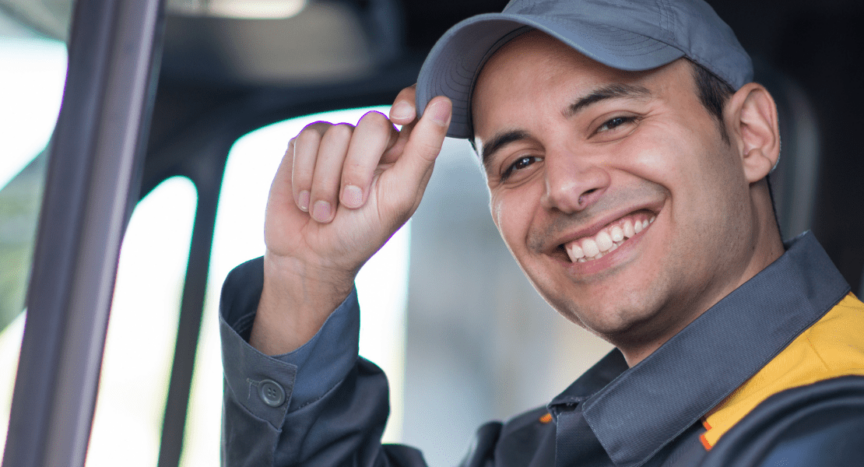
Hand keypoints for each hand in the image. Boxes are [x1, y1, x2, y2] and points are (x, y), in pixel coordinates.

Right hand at [250, 86, 452, 354]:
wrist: (310, 257)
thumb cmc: (361, 234)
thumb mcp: (399, 196)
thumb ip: (423, 150)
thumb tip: (443, 102)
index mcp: (403, 153)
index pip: (414, 106)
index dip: (409, 102)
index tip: (402, 116)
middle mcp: (372, 143)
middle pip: (372, 124)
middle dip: (358, 169)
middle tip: (351, 203)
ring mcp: (338, 142)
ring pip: (335, 135)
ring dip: (326, 182)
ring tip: (326, 210)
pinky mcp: (305, 146)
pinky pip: (305, 141)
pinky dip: (304, 177)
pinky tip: (306, 200)